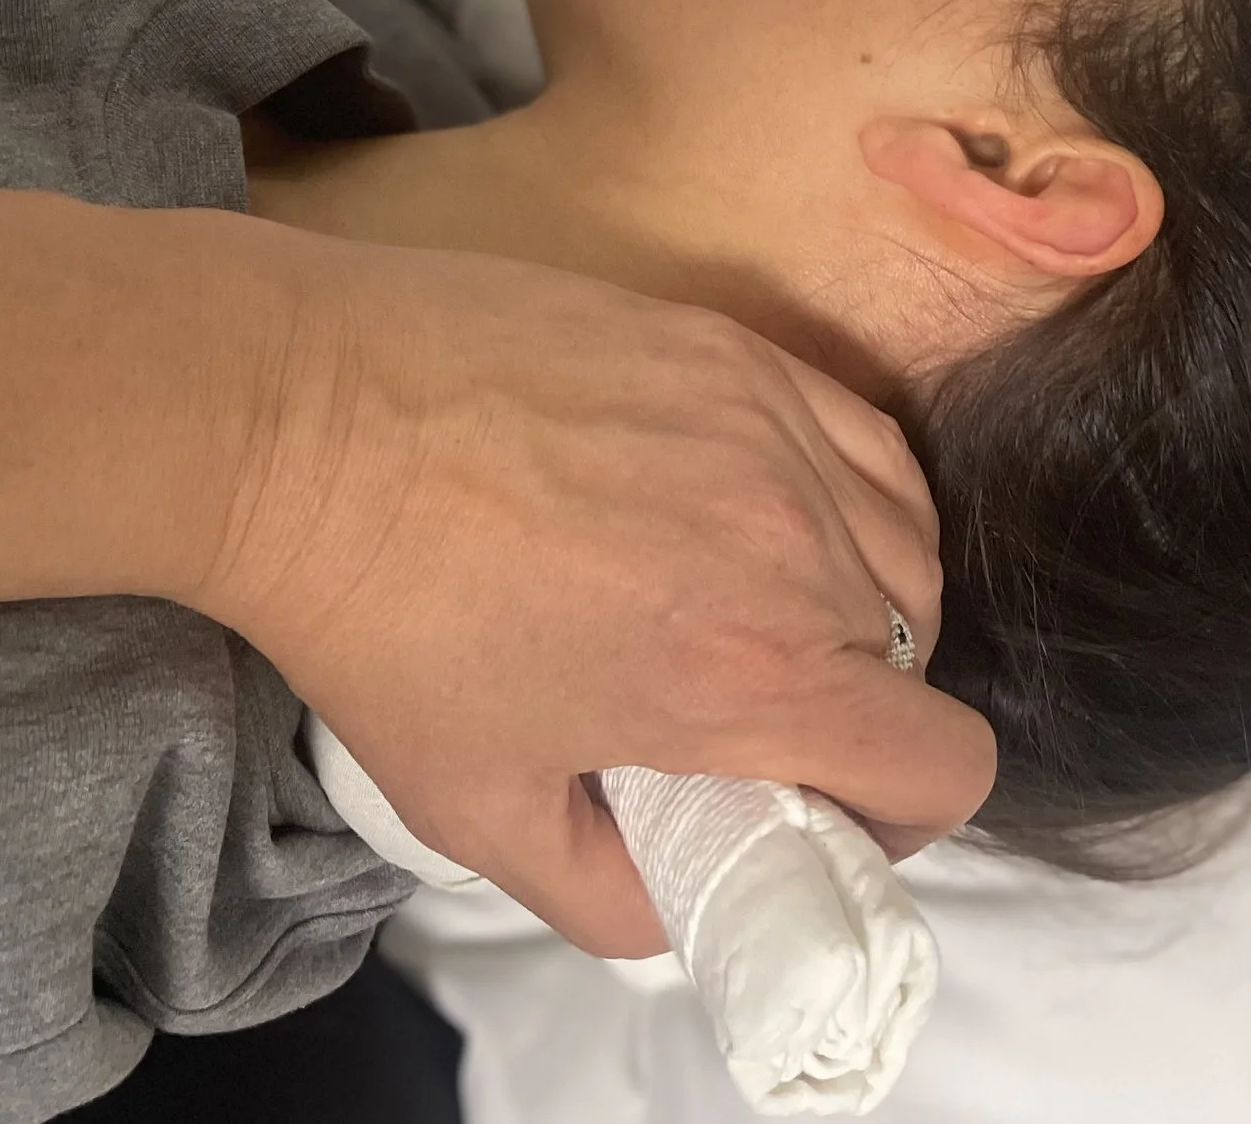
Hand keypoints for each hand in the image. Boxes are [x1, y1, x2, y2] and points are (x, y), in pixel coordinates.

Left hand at [191, 243, 997, 958]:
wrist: (305, 424)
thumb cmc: (382, 617)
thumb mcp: (480, 810)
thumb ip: (610, 892)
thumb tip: (683, 897)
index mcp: (750, 675)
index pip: (945, 763)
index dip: (901, 813)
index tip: (824, 801)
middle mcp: (796, 547)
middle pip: (920, 653)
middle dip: (858, 703)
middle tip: (752, 706)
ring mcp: (775, 429)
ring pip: (905, 541)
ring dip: (860, 596)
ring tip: (754, 603)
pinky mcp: (737, 352)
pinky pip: (861, 440)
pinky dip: (843, 493)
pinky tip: (759, 508)